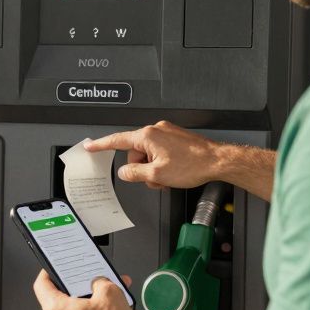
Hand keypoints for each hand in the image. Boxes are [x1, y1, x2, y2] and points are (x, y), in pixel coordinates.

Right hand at [85, 120, 222, 189]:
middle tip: (154, 178)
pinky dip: (162, 163)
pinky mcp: (176, 138)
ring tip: (167, 177)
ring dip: (153, 167)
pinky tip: (173, 171)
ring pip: (149, 153)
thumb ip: (135, 173)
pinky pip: (160, 151)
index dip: (102, 145)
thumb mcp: (157, 174)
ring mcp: (167, 133)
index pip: (118, 140)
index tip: (91, 146)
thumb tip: (125, 172)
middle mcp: (156, 130)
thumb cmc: (193, 164)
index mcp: (148, 135)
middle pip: (135, 151)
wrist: (218, 161)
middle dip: (141, 168)